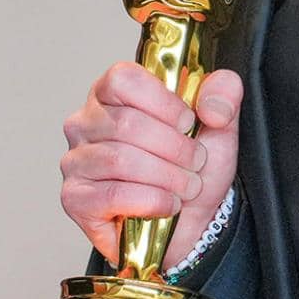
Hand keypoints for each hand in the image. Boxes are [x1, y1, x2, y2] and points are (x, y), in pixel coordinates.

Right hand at [61, 63, 242, 268]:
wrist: (192, 219)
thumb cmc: (193, 166)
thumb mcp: (219, 123)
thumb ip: (224, 93)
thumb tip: (211, 105)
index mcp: (112, 92)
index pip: (123, 79)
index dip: (163, 102)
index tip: (188, 122)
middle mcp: (85, 122)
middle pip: (127, 123)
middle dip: (175, 148)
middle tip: (196, 162)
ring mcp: (76, 160)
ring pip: (120, 160)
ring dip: (167, 176)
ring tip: (187, 186)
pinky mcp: (75, 198)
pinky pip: (112, 195)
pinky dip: (151, 200)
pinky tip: (167, 204)